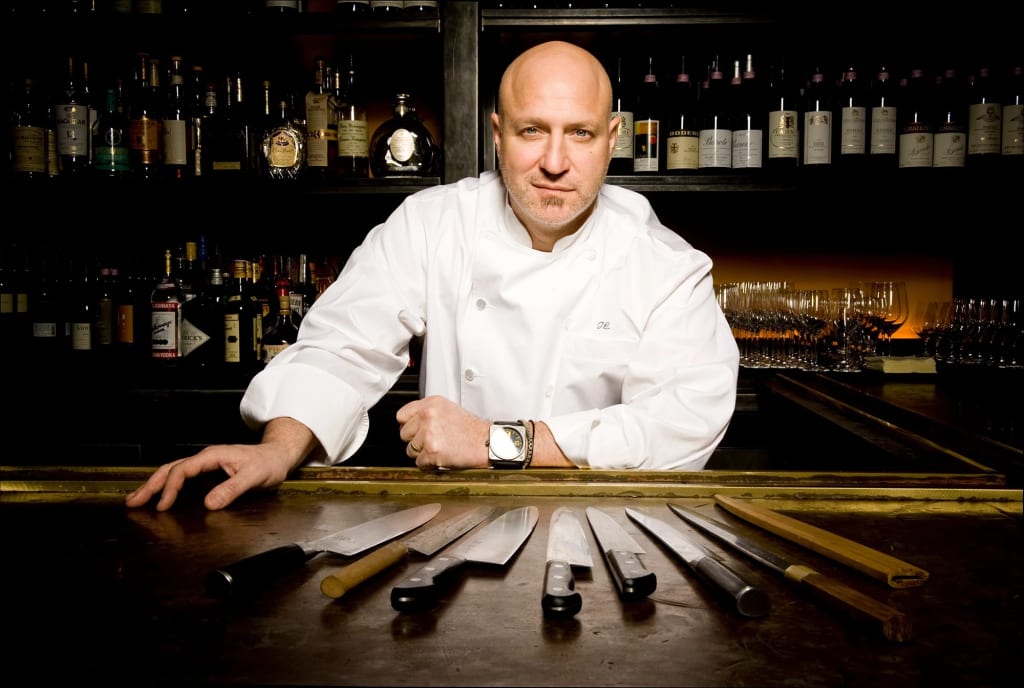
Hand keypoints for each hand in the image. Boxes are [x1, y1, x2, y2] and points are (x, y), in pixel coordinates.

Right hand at [125, 418, 316, 510]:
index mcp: (213, 456)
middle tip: (132, 502)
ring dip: (155, 485)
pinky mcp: (209, 471)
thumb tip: (208, 504)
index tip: (163, 506)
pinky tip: (160, 495)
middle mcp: (206, 458)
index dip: (171, 488)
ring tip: (138, 499)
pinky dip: (167, 485)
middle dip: (150, 485)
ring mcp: (206, 464)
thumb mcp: (254, 477)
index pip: (183, 470)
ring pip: (173, 471)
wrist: (278, 456)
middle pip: (170, 469)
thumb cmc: (268, 464)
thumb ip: (232, 489)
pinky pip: (182, 476)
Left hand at [396, 396, 489, 469]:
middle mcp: (427, 416)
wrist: (486, 442)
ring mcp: (428, 434)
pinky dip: (429, 464)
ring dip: (422, 453)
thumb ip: (428, 413)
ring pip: (410, 450)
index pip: (402, 415)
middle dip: (416, 440)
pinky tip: (441, 458)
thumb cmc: (472, 429)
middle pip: (404, 434)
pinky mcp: (432, 451)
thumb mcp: (448, 409)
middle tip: (433, 441)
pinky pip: (419, 463)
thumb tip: (411, 422)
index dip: (409, 426)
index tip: (414, 430)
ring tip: (440, 449)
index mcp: (431, 404)